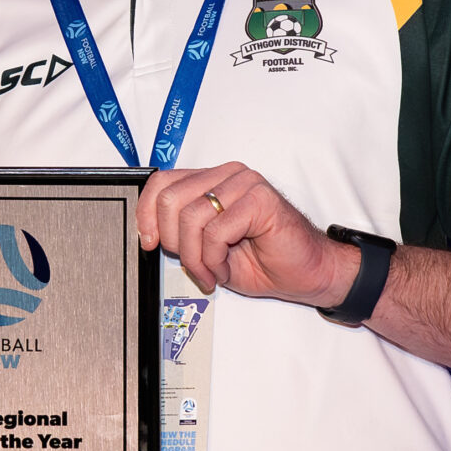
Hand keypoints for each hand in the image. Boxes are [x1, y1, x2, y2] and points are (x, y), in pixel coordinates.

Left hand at [137, 163, 352, 304]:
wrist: (304, 274)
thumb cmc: (261, 261)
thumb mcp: (206, 247)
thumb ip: (181, 231)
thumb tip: (148, 232)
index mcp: (211, 181)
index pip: (161, 182)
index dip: (146, 214)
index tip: (149, 242)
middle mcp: (227, 176)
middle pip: (170, 200)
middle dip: (175, 243)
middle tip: (193, 264)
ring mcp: (245, 183)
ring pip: (191, 218)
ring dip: (196, 258)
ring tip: (212, 271)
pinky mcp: (260, 198)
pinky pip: (216, 231)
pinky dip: (214, 259)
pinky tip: (225, 268)